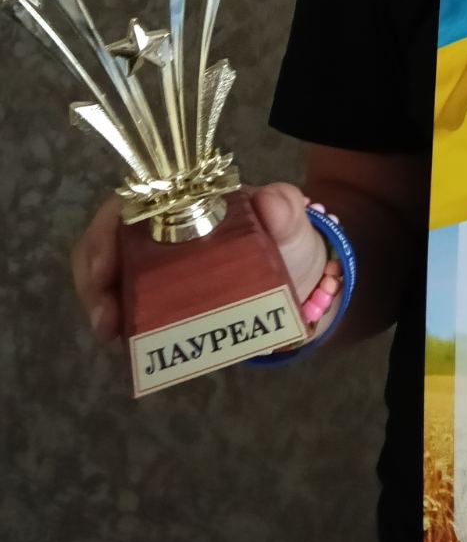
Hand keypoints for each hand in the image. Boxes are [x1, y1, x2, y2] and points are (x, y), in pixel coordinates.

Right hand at [70, 183, 327, 347]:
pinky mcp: (159, 300)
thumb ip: (286, 209)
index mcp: (186, 198)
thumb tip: (270, 200)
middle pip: (108, 240)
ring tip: (108, 332)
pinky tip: (121, 343)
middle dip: (94, 272)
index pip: (132, 200)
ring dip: (100, 302)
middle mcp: (160, 228)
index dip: (108, 226)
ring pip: (108, 275)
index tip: (104, 260)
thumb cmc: (286, 241)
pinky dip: (119, 322)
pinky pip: (127, 307)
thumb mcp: (291, 221)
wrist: (298, 283)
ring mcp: (155, 265)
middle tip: (103, 312)